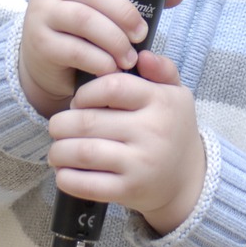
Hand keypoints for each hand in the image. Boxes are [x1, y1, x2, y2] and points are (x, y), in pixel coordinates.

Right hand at [19, 0, 181, 116]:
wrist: (47, 61)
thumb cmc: (85, 25)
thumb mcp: (107, 4)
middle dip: (124, 12)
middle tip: (142, 33)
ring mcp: (41, 13)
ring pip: (84, 20)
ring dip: (115, 40)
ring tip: (130, 57)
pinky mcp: (39, 43)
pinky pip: (74, 49)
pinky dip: (99, 60)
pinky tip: (111, 68)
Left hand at [47, 50, 205, 235]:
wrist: (188, 180)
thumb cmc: (173, 130)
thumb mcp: (176, 94)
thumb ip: (162, 69)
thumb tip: (143, 56)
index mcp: (161, 102)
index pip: (112, 87)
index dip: (86, 92)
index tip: (78, 101)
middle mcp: (152, 131)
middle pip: (89, 121)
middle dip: (62, 123)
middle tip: (58, 126)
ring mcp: (141, 163)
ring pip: (83, 153)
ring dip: (59, 150)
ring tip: (57, 149)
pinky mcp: (130, 190)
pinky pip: (88, 184)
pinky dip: (67, 178)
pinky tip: (64, 171)